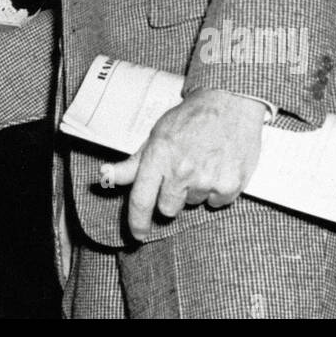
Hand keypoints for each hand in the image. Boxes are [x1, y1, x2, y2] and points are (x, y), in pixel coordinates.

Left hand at [101, 88, 265, 239]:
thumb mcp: (156, 135)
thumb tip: (106, 176)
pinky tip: (218, 167)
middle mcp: (182, 171)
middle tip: (180, 173)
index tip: (137, 234)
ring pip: (193, 204)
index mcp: (159, 157)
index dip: (137, 222)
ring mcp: (207, 179)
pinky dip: (216, 190)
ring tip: (202, 163)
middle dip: (170, 197)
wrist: (229, 102)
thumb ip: (134, 163)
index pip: (141, 200)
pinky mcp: (230, 184)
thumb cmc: (190, 118)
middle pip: (167, 209)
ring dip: (195, 190)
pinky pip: (217, 202)